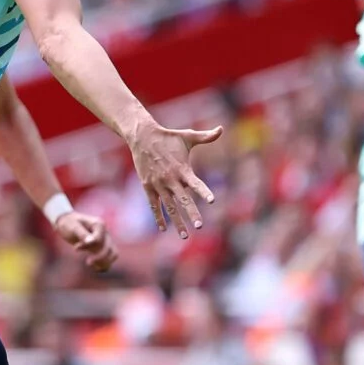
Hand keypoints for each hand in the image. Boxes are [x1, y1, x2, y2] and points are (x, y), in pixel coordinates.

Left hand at [52, 210, 117, 272]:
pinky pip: (110, 257)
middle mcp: (105, 232)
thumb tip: (91, 241)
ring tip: (94, 266)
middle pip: (109, 248)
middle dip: (99, 257)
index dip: (87, 246)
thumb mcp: (73, 227)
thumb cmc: (69, 223)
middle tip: (88, 263)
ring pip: (113, 253)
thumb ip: (82, 234)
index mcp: (99, 224)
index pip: (99, 240)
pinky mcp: (102, 247)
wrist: (67, 223)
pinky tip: (96, 268)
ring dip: (105, 262)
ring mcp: (105, 239)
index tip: (75, 248)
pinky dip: (106, 264)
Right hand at [127, 119, 221, 238]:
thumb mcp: (187, 135)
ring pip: (169, 207)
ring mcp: (158, 184)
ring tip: (185, 235)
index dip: (203, 192)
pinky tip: (163, 228)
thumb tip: (221, 128)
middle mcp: (170, 179)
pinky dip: (158, 217)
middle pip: (182, 200)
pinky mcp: (148, 186)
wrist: (142, 137)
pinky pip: (154, 205)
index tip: (212, 201)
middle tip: (199, 226)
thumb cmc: (168, 137)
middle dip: (191, 214)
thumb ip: (206, 136)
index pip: (195, 183)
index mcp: (182, 169)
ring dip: (177, 221)